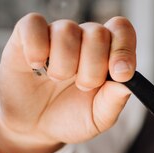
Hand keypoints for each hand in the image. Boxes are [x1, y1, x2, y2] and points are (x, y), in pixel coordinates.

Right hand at [0, 13, 136, 152]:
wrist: (34, 127)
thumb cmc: (69, 117)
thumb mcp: (97, 118)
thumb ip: (113, 101)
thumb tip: (126, 82)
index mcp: (107, 54)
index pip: (122, 30)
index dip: (124, 49)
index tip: (120, 74)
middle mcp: (84, 39)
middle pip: (97, 33)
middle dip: (93, 67)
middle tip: (82, 87)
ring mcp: (56, 35)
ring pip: (67, 30)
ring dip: (64, 64)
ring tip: (58, 80)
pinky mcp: (26, 35)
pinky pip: (34, 25)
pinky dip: (36, 48)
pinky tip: (36, 66)